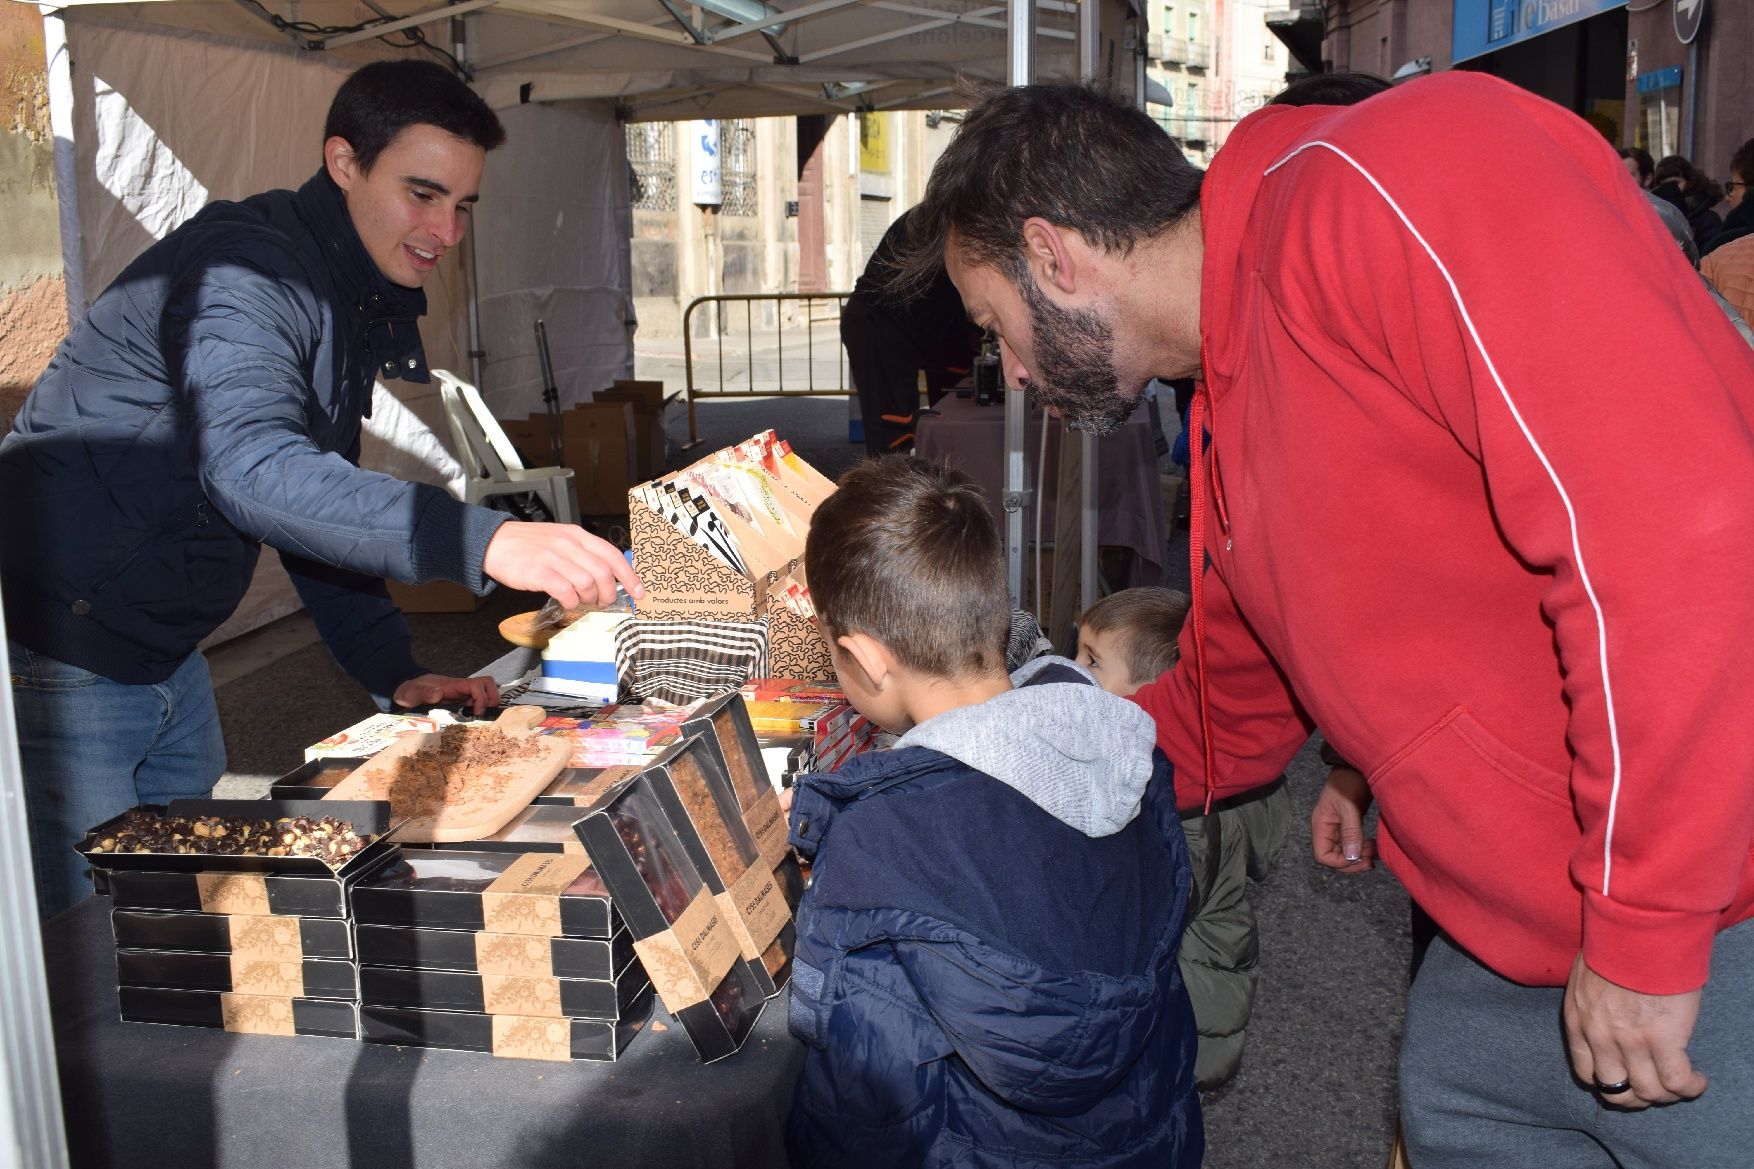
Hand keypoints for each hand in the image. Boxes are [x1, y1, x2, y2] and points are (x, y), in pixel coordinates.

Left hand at [392, 672, 499, 714]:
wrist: (406, 690)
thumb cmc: (409, 691)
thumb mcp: (411, 693)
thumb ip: (423, 693)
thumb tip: (439, 693)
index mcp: (453, 685)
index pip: (477, 685)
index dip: (482, 698)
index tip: (476, 712)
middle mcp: (461, 688)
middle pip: (488, 685)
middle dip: (492, 699)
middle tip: (482, 715)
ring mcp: (462, 694)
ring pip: (486, 693)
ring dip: (488, 705)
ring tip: (479, 718)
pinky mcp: (461, 702)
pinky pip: (478, 702)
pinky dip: (481, 710)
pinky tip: (473, 721)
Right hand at [482, 521, 644, 609]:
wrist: (494, 542)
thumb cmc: (528, 545)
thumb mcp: (560, 540)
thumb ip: (582, 554)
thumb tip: (606, 577)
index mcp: (577, 535)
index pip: (612, 555)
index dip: (629, 576)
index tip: (638, 592)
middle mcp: (569, 544)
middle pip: (603, 572)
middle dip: (609, 593)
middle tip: (603, 602)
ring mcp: (554, 557)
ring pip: (587, 583)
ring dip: (588, 598)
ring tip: (581, 601)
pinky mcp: (539, 571)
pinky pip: (565, 591)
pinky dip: (571, 601)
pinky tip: (566, 602)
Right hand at [1311, 765, 1376, 871]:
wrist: (1356, 765)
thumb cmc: (1348, 781)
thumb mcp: (1349, 807)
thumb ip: (1350, 833)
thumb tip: (1352, 857)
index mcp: (1321, 825)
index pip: (1323, 855)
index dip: (1341, 862)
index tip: (1360, 858)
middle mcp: (1327, 829)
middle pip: (1334, 857)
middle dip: (1352, 861)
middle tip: (1371, 858)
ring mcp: (1337, 827)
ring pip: (1345, 852)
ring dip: (1359, 856)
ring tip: (1374, 850)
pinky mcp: (1348, 824)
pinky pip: (1352, 844)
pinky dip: (1362, 848)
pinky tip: (1372, 845)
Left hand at [1563, 955, 1707, 1108]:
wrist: (1636, 931)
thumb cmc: (1614, 945)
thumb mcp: (1585, 976)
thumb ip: (1591, 1004)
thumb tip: (1606, 1015)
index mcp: (1578, 1022)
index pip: (1586, 1072)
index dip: (1609, 1084)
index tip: (1625, 1080)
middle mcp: (1599, 1038)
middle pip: (1616, 1091)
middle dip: (1637, 1098)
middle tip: (1655, 1090)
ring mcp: (1630, 1042)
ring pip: (1648, 1092)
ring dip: (1666, 1095)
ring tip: (1681, 1084)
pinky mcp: (1662, 1039)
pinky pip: (1676, 1081)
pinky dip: (1689, 1087)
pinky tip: (1698, 1080)